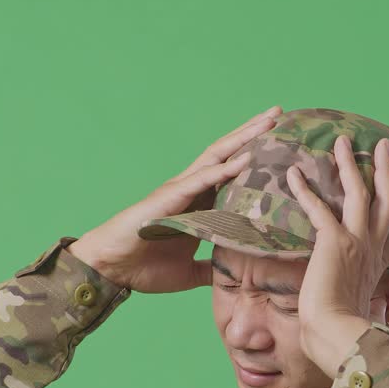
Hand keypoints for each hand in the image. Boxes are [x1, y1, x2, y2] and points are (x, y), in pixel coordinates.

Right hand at [67, 105, 282, 291]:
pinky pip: (201, 179)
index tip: (280, 141)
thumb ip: (211, 267)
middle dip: (253, 132)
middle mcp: (191, 189)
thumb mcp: (189, 271)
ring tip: (268, 121)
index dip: (255, 154)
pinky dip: (224, 169)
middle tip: (279, 113)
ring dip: (243, 138)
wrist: (109, 270)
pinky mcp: (168, 198)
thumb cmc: (143, 266)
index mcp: (199, 203)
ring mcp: (179, 190)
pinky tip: (244, 158)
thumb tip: (234, 274)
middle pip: (227, 153)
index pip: (231, 171)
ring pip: (217, 156)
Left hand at [285, 133, 388, 376]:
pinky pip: (319, 207)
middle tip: (383, 147)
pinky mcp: (334, 241)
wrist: (339, 335)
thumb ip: (367, 308)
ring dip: (349, 165)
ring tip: (341, 142)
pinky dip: (304, 190)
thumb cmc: (345, 332)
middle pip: (387, 200)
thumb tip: (372, 323)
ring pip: (359, 192)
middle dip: (386, 171)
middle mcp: (373, 248)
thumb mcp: (362, 314)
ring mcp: (356, 241)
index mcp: (380, 265)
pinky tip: (292, 173)